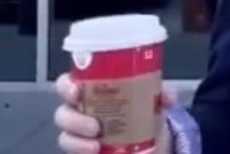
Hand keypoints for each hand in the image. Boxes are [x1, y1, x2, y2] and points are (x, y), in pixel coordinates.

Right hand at [54, 73, 174, 153]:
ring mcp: (79, 133)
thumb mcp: (151, 99)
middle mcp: (80, 110)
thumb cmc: (140, 109)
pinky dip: (81, 151)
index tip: (76, 90)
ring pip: (65, 136)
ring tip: (96, 145)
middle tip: (95, 126)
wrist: (149, 137)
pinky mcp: (81, 149)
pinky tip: (96, 152)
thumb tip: (166, 97)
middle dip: (74, 119)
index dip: (66, 86)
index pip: (67, 83)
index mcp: (91, 90)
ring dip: (78, 140)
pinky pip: (73, 151)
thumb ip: (158, 94)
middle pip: (62, 112)